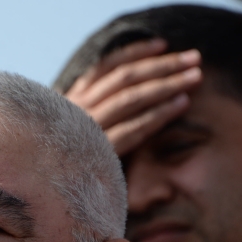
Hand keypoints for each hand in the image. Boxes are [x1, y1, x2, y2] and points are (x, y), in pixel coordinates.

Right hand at [64, 38, 201, 156]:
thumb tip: (126, 90)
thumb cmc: (65, 164)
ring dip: (167, 84)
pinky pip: (134, 128)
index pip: (105, 67)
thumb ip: (93, 111)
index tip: (163, 44)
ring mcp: (85, 130)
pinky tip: (182, 104)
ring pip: (131, 98)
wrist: (46, 197)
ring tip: (195, 76)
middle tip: (194, 57)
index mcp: (69, 100)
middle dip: (162, 65)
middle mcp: (76, 109)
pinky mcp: (98, 152)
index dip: (134, 52)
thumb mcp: (72, 131)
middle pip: (124, 78)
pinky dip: (159, 114)